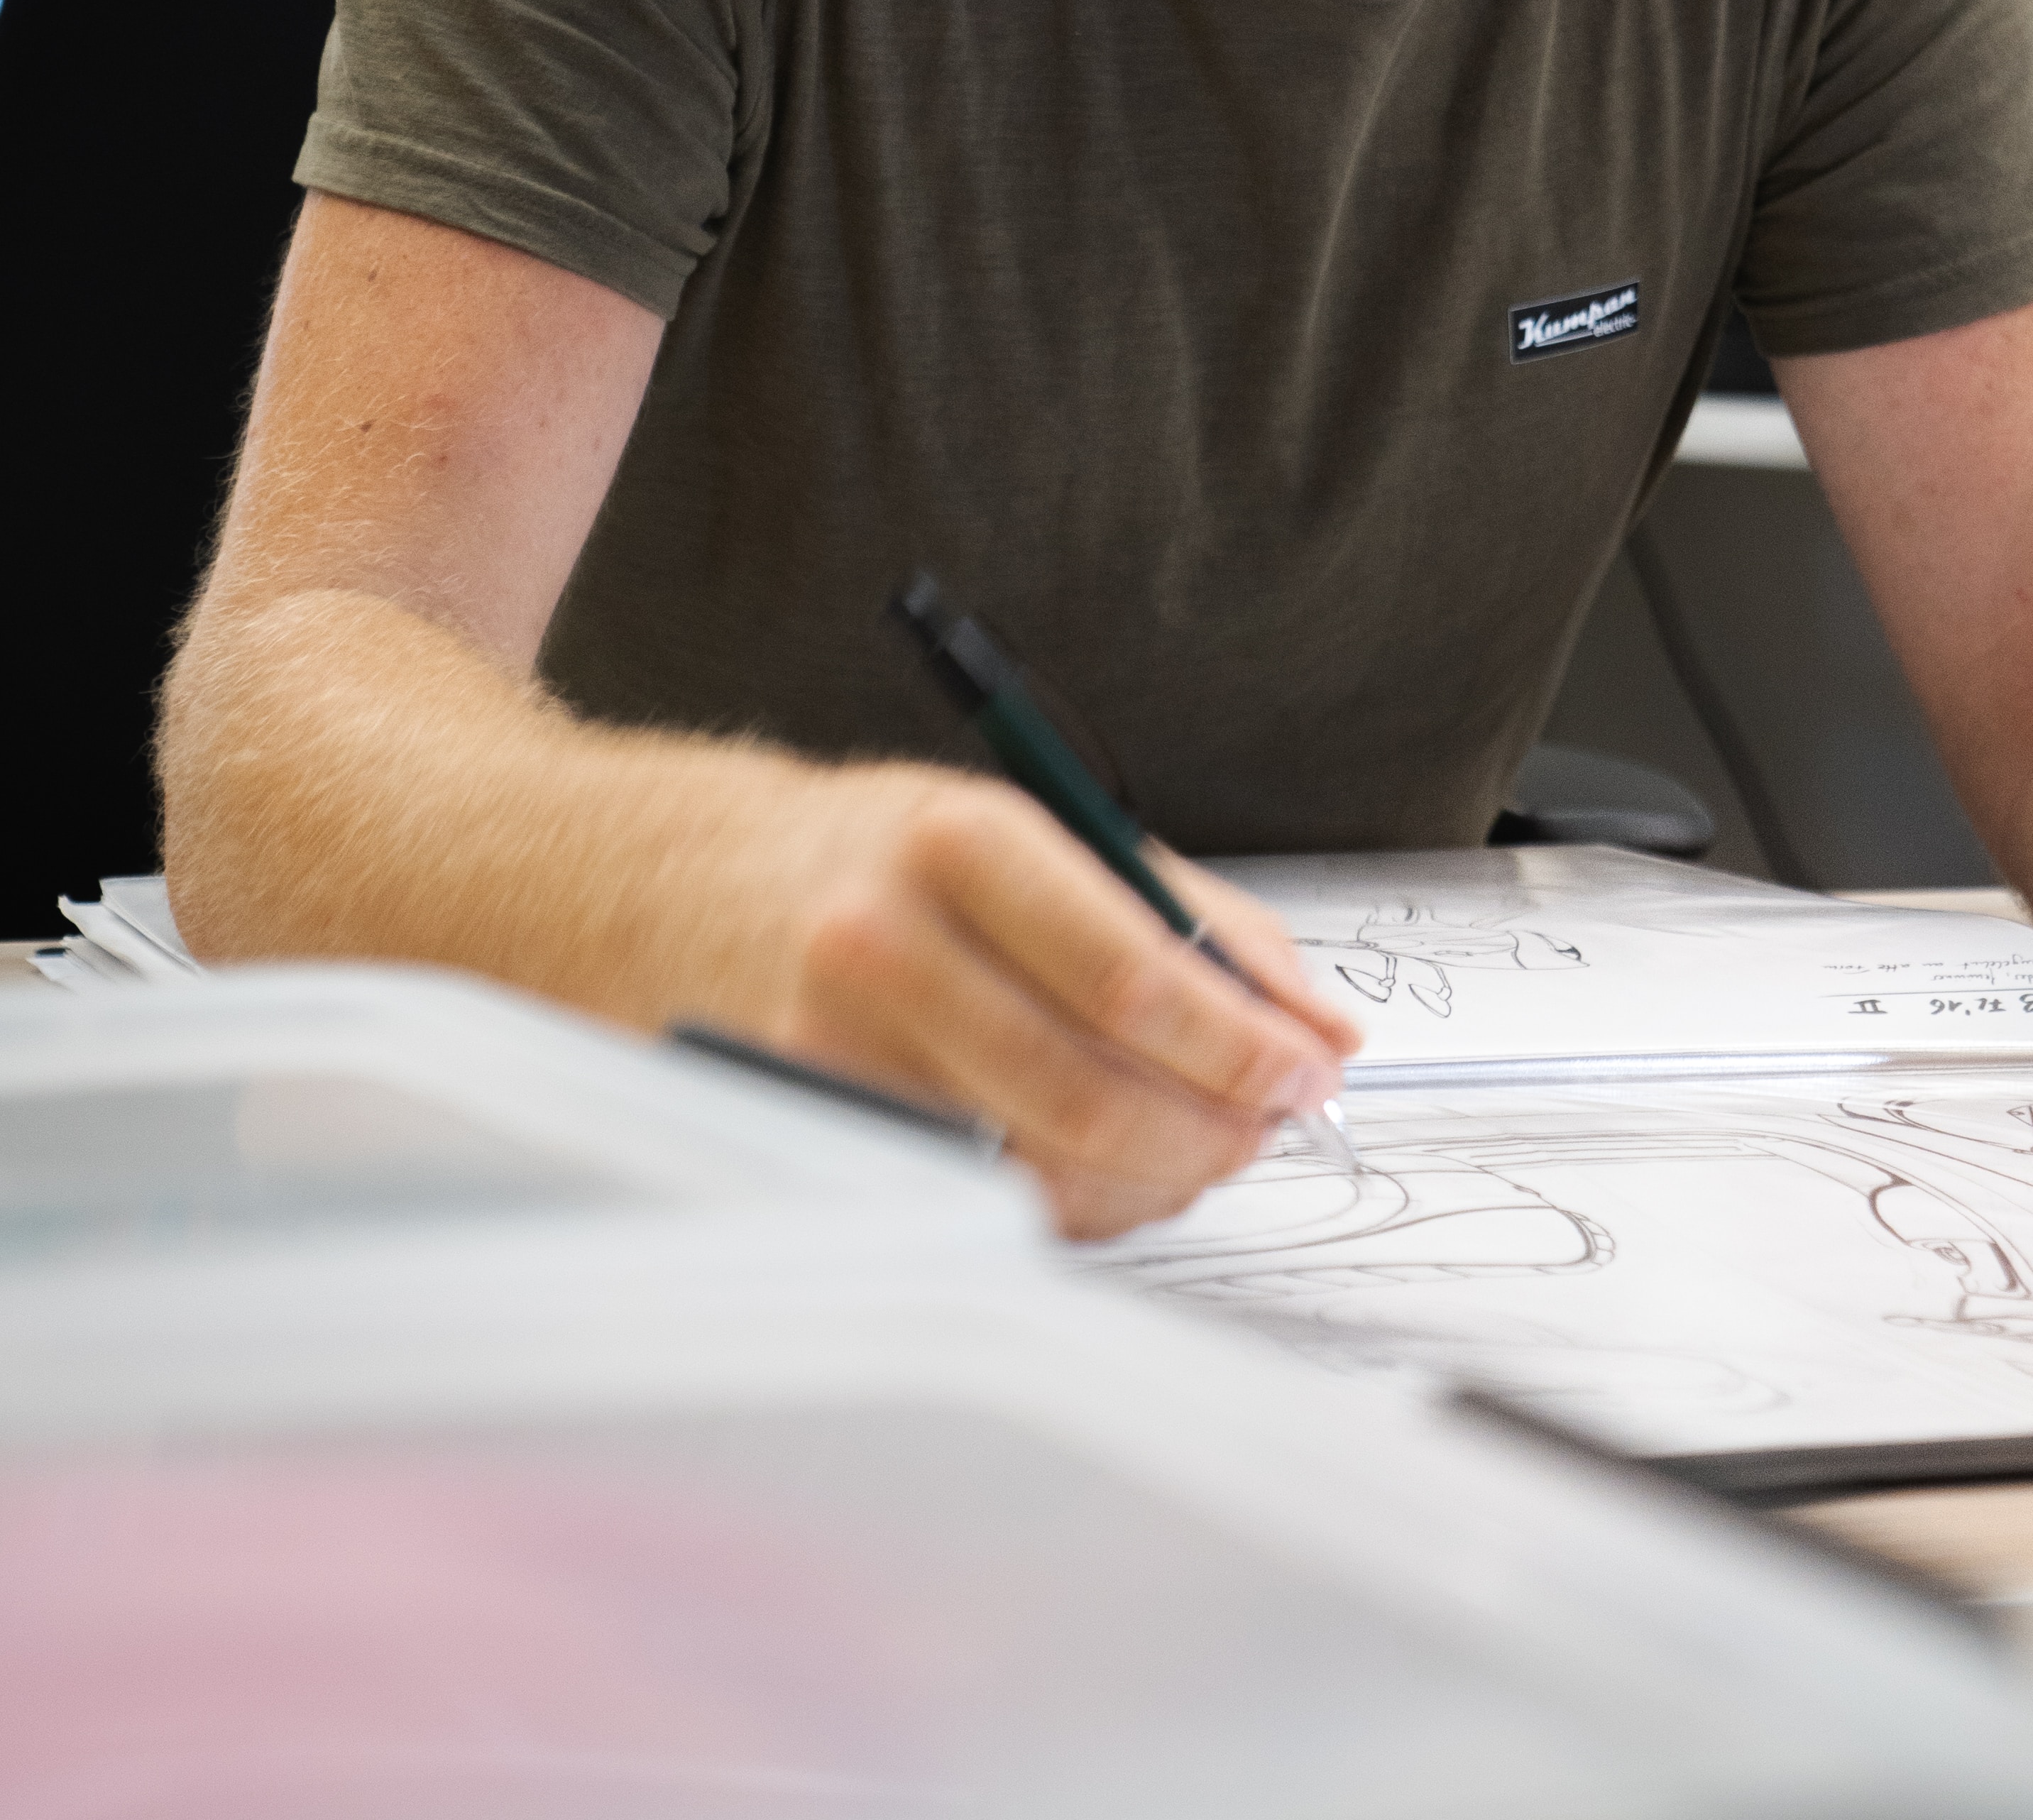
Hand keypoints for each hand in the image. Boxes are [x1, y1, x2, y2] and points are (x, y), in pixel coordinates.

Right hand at [733, 761, 1361, 1239]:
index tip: (1305, 1066)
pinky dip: (1082, 1200)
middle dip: (1213, 1126)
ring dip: (1159, 1174)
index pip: (1127, 973)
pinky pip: (988, 1199)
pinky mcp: (822, 1128)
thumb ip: (1197, 921)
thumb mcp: (1045, 833)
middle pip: (1087, 1090)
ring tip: (1205, 1140)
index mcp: (961, 841)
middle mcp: (883, 942)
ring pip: (1042, 1167)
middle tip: (1270, 1120)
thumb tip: (1319, 1026)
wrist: (713, 886)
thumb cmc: (900, 858)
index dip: (1237, 1041)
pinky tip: (1115, 1163)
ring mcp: (837, 1049)